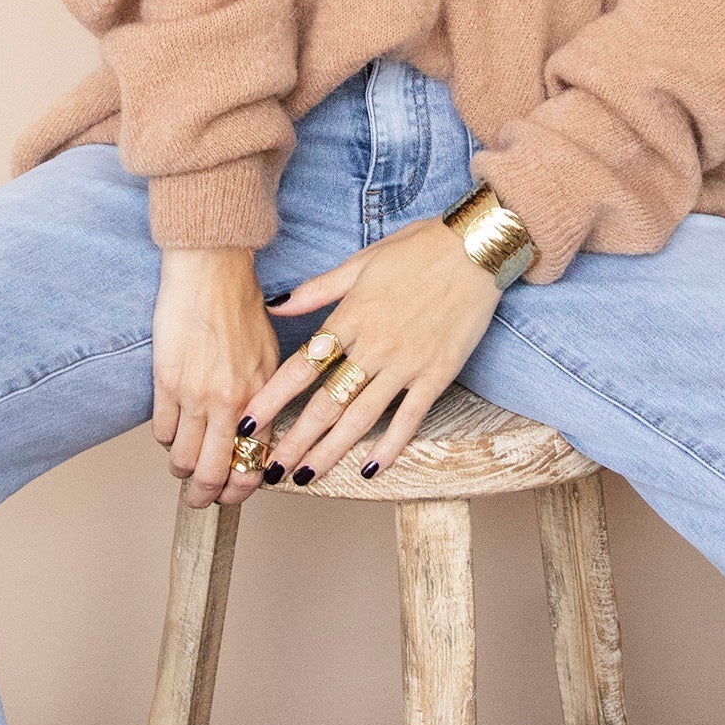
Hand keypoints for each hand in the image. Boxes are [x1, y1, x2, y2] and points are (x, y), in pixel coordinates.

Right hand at [152, 248, 283, 510]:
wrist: (211, 271)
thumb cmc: (242, 308)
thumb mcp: (269, 355)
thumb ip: (263, 397)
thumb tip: (257, 434)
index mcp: (260, 396)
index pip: (252, 462)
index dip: (241, 489)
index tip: (233, 494)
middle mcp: (229, 402)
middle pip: (211, 472)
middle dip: (205, 495)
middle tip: (200, 499)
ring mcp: (194, 394)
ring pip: (181, 458)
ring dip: (181, 469)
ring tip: (182, 465)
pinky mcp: (165, 382)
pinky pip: (161, 430)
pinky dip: (165, 438)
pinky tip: (171, 430)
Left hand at [238, 214, 500, 485]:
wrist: (476, 248)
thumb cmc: (417, 249)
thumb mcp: (361, 262)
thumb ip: (316, 289)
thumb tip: (274, 304)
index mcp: (351, 318)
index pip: (301, 366)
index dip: (272, 398)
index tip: (248, 422)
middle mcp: (375, 347)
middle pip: (326, 403)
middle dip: (295, 440)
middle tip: (270, 469)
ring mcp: (407, 364)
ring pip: (362, 417)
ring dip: (332, 450)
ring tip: (308, 476)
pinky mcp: (437, 374)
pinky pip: (410, 417)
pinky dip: (391, 445)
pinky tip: (371, 468)